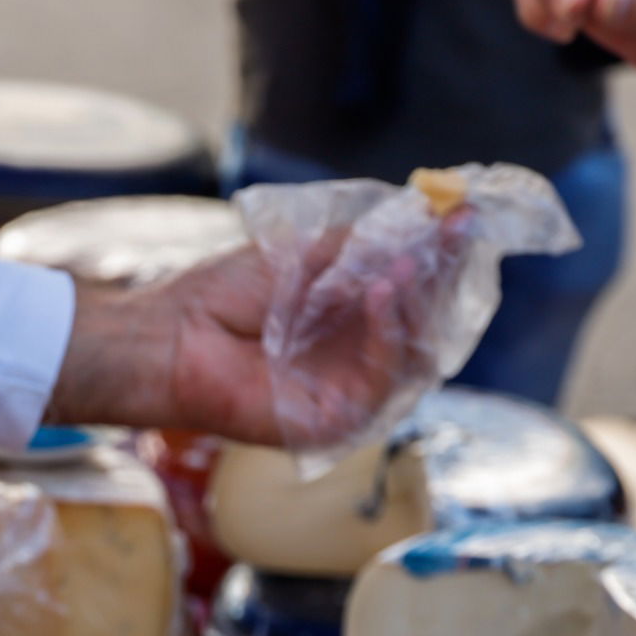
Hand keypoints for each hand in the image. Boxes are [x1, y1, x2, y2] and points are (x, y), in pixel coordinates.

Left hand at [48, 212, 471, 447]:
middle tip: (455, 235)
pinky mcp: (337, 421)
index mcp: (348, 314)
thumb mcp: (299, 254)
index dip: (440, 253)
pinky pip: (381, 382)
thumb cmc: (220, 296)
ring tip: (406, 263)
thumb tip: (425, 222)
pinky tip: (380, 293)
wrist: (170, 338)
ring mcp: (349, 389)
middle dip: (443, 276)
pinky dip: (387, 334)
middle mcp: (355, 353)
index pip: (410, 285)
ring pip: (414, 352)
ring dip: (417, 301)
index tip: (465, 215)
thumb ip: (361, 246)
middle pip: (425, 320)